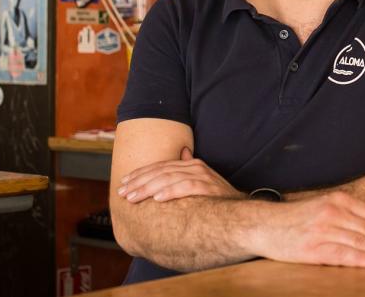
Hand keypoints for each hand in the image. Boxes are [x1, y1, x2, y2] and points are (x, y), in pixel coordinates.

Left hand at [117, 147, 243, 202]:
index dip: (140, 174)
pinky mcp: (208, 187)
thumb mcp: (201, 182)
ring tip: (132, 197)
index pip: (160, 166)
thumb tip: (179, 154)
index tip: (124, 183)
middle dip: (139, 182)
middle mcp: (195, 166)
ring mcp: (202, 176)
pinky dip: (170, 192)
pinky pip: (185, 187)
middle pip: (161, 172)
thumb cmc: (217, 199)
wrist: (242, 209)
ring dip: (147, 188)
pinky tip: (156, 199)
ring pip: (168, 179)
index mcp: (191, 164)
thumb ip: (186, 172)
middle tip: (122, 193)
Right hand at [254, 191, 364, 268]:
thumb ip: (348, 216)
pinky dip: (361, 258)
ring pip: (361, 241)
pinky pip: (342, 253)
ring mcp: (323, 228)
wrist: (264, 224)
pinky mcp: (313, 246)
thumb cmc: (297, 219)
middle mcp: (333, 211)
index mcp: (339, 200)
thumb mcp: (324, 209)